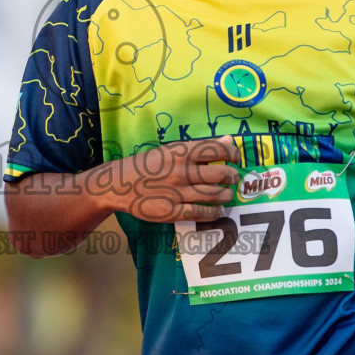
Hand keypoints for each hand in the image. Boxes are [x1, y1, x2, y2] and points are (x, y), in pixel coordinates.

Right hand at [107, 137, 241, 222]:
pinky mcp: (172, 212)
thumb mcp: (171, 150)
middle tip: (232, 178)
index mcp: (181, 152)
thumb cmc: (147, 165)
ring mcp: (177, 192)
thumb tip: (228, 141)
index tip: (236, 158)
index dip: (233, 154)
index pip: (218, 149)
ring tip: (227, 195)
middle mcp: (181, 171)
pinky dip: (214, 212)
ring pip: (215, 195)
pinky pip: (201, 213)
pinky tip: (217, 210)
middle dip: (232, 177)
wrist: (119, 185)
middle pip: (221, 174)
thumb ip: (200, 147)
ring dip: (227, 195)